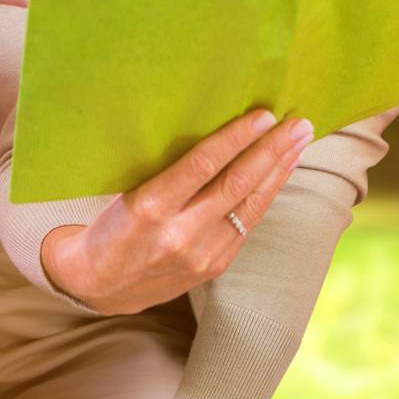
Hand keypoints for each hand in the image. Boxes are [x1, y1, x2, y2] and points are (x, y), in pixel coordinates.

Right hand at [40, 108, 313, 314]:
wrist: (98, 284)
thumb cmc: (111, 223)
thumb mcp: (127, 190)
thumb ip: (168, 169)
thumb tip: (215, 127)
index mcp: (150, 207)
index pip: (203, 164)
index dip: (237, 137)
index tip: (263, 114)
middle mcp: (179, 233)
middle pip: (237, 184)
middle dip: (273, 150)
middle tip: (298, 124)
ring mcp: (201, 254)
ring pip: (250, 205)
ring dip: (280, 170)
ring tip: (300, 141)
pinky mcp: (214, 266)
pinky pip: (248, 222)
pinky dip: (267, 194)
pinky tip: (281, 173)